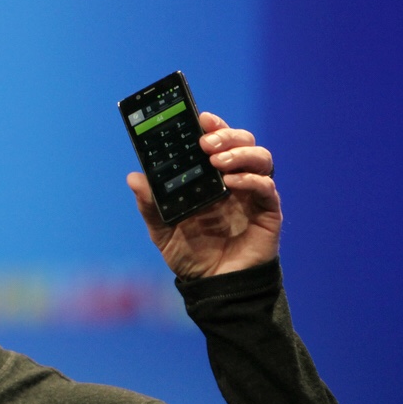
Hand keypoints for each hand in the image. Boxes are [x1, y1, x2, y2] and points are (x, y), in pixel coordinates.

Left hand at [126, 111, 280, 279]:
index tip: (200, 118)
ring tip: (217, 161)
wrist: (212, 286)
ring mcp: (253, 194)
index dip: (212, 125)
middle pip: (242, 141)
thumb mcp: (162, 230)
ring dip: (240, 152)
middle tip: (206, 143)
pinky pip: (267, 187)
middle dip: (226, 135)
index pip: (216, 141)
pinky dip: (252, 179)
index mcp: (210, 178)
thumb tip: (134, 177)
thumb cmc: (190, 254)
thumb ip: (149, 204)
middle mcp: (234, 180)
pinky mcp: (268, 212)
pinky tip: (233, 181)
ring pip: (260, 157)